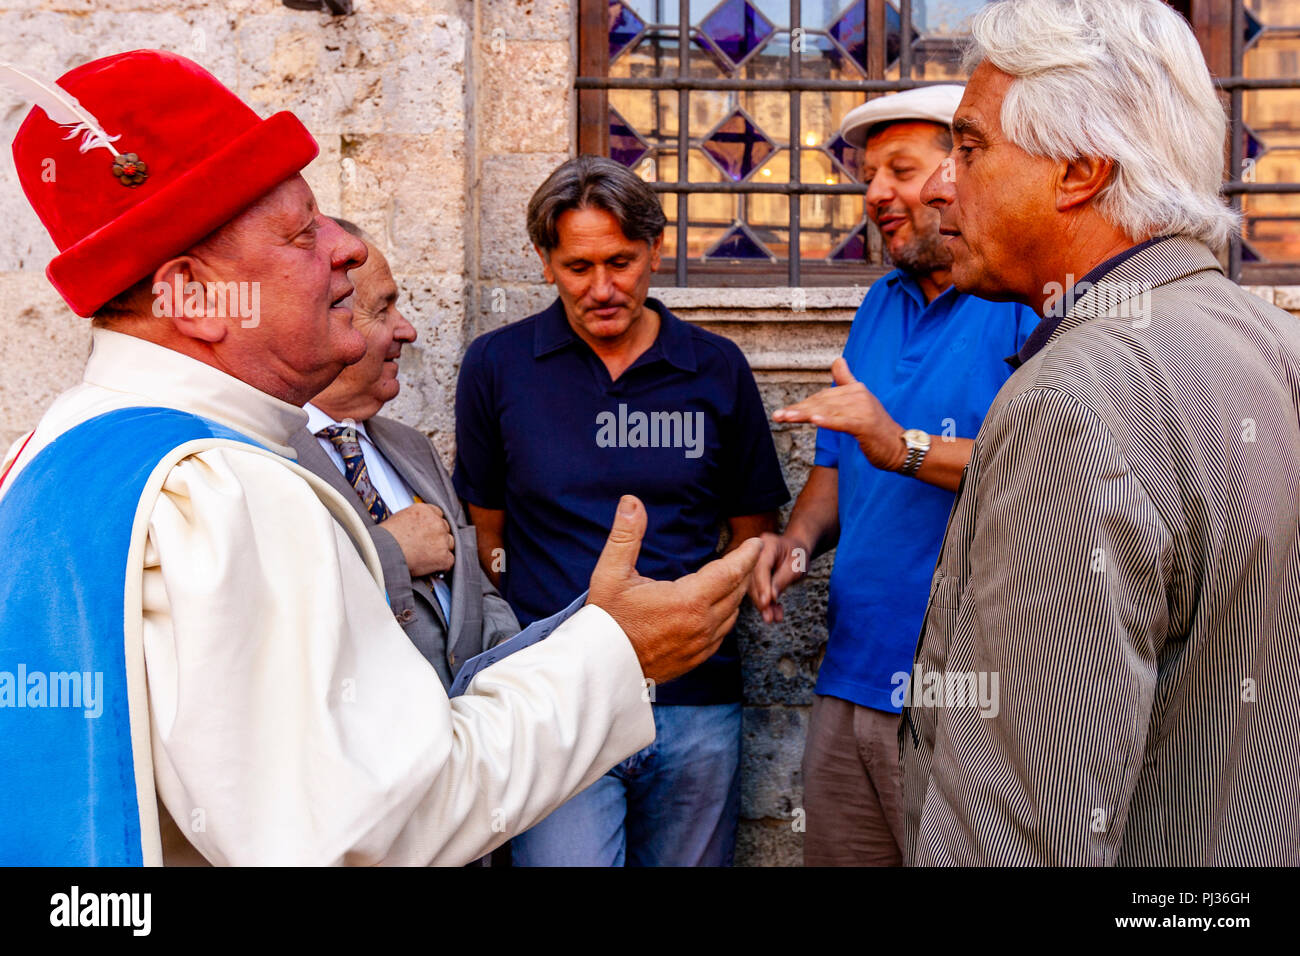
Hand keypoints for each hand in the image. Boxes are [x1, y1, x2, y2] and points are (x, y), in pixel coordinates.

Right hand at [378, 503, 454, 576]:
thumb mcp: (399, 519)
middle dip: (439, 536)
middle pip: (445, 528)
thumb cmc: (385, 539)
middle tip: (429, 545)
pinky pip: (450, 560)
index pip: (438, 514)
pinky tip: (433, 566)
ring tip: (430, 557)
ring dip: (443, 549)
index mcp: (424, 511)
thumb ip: (414, 520)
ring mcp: (442, 539)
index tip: (430, 531)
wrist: (384, 552)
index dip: (434, 524)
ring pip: (450, 543)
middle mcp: (436, 522)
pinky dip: (443, 565)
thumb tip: (418, 528)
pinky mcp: (444, 556)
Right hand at [587, 495, 760, 685]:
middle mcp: (701, 625)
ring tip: (737, 576)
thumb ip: (625, 535)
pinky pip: (722, 633)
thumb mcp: (610, 573)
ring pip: (732, 614)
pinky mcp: (695, 659)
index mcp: (687, 601)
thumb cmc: (606, 620)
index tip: (756, 543)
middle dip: (745, 570)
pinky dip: (727, 615)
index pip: (729, 572)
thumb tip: (631, 502)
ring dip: (737, 593)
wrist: (600, 666)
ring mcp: (700, 645)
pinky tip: (721, 606)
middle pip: (736, 592)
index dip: (746, 556)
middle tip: (750, 554)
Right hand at [747, 531, 808, 623]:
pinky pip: (756, 590)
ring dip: (763, 605)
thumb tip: (771, 597)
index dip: (762, 586)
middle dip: (761, 600)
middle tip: (769, 617)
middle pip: (753, 579)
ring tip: (774, 618)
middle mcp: (755, 553)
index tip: (765, 602)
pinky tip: (774, 613)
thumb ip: (783, 580)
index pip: (761, 567)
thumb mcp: (796, 567)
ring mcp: (751, 564)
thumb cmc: (798, 555)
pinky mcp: (752, 574)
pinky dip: (765, 603)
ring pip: (752, 587)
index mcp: (767, 544)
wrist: (795, 550)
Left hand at [773, 358, 906, 471]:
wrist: (900, 447)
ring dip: (804, 414)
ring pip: (827, 411)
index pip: (822, 396)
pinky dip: (828, 421)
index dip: (803, 404)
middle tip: (778, 416)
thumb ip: (847, 380)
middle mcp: (858, 395)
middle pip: (821, 402)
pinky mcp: (865, 425)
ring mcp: (862, 409)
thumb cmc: (876, 428)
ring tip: (786, 417)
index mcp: (854, 389)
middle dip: (798, 410)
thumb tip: (838, 360)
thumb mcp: (860, 402)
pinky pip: (842, 422)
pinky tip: (813, 421)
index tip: (785, 412)